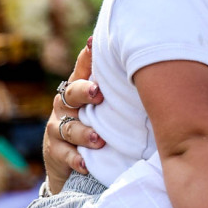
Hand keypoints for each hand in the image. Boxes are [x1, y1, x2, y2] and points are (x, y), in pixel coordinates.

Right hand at [43, 40, 105, 192]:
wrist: (69, 161)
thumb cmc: (96, 125)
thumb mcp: (106, 107)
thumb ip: (120, 90)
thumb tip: (153, 70)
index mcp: (79, 89)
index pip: (83, 68)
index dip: (88, 56)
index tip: (95, 44)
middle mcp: (65, 104)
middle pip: (72, 93)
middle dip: (84, 92)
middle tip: (98, 93)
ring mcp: (58, 127)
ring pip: (68, 127)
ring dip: (84, 133)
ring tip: (98, 139)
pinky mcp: (54, 150)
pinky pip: (63, 154)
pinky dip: (75, 159)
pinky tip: (85, 163)